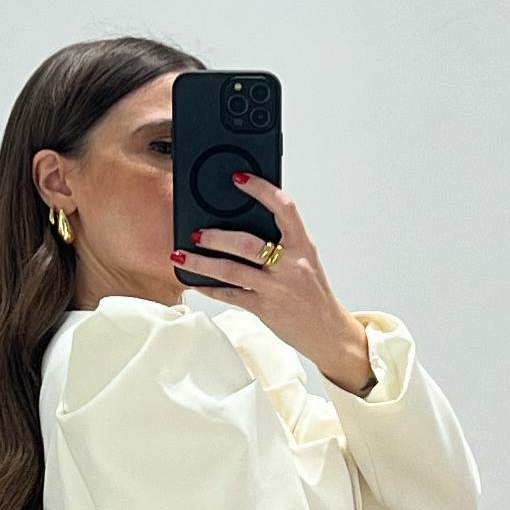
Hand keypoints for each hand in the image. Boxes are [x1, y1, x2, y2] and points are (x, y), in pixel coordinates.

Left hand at [171, 173, 373, 392]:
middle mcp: (290, 264)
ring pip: (231, 270)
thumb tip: (250, 222)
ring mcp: (276, 288)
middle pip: (248, 243)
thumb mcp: (306, 259)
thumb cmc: (313, 293)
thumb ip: (283, 241)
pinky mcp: (265, 309)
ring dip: (203, 262)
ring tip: (182, 255)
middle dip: (217, 237)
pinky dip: (210, 288)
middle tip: (197, 232)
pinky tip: (196, 282)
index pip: (284, 208)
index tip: (240, 178)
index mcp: (302, 245)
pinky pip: (231, 295)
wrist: (327, 331)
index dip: (262, 189)